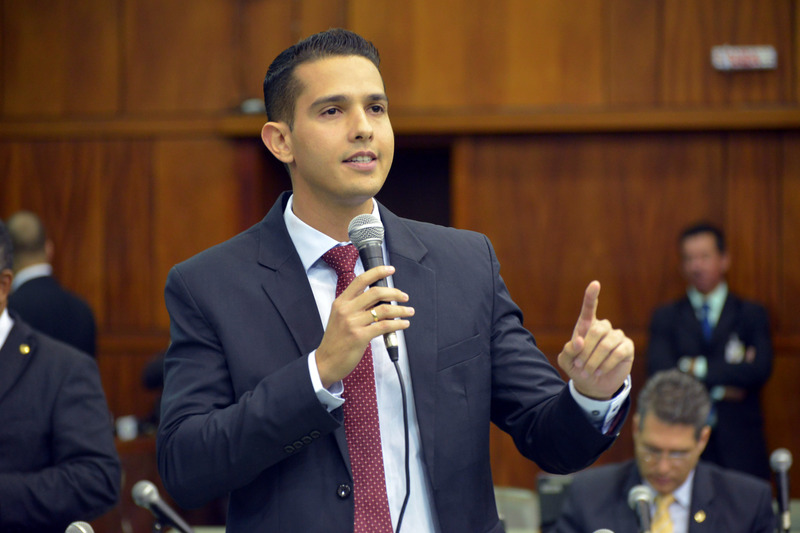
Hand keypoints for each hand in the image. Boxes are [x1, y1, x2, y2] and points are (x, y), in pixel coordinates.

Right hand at [315, 265, 413, 387]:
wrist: (326, 361)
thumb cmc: (336, 340)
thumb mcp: (340, 316)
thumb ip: (355, 306)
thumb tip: (379, 298)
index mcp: (341, 302)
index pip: (361, 280)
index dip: (377, 272)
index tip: (390, 270)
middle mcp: (346, 309)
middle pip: (376, 292)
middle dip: (394, 292)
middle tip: (404, 296)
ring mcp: (353, 323)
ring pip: (384, 310)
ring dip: (401, 310)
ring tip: (409, 311)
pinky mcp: (360, 336)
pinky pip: (385, 326)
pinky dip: (398, 324)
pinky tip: (404, 324)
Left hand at [557, 281, 633, 399]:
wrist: (593, 384)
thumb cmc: (578, 368)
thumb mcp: (566, 361)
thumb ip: (568, 350)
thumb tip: (578, 341)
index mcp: (586, 326)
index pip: (589, 308)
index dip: (591, 296)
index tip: (595, 284)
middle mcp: (603, 327)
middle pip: (597, 330)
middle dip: (586, 350)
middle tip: (579, 365)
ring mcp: (617, 336)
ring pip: (607, 343)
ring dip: (594, 360)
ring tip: (588, 371)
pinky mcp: (627, 347)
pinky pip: (618, 352)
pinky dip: (606, 364)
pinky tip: (600, 371)